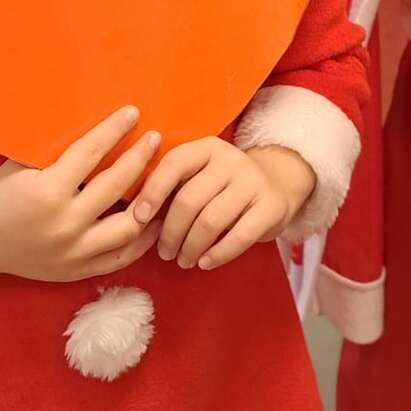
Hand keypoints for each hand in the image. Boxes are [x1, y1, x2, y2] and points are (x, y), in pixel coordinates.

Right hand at [0, 107, 162, 283]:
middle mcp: (63, 224)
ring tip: (164, 178)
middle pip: (117, 186)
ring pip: (129, 226)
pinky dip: (142, 238)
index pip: (91, 152)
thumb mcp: (20, 162)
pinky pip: (122, 256)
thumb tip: (91, 112)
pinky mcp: (77, 272)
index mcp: (45, 191)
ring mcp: (72, 252)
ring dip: (150, 201)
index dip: (115, 129)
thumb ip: (55, 146)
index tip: (134, 112)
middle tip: (155, 139)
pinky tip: (154, 217)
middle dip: (140, 158)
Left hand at [132, 139, 314, 271]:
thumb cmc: (223, 185)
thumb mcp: (200, 174)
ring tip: (183, 260)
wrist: (278, 183)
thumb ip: (172, 186)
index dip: (152, 192)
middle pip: (189, 200)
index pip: (173, 164)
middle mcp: (230, 160)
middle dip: (170, 232)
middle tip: (164, 252)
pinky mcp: (271, 206)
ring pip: (210, 221)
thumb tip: (132, 215)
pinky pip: (239, 236)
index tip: (137, 219)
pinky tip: (205, 262)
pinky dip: (218, 254)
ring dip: (190, 247)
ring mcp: (253, 182)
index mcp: (206, 148)